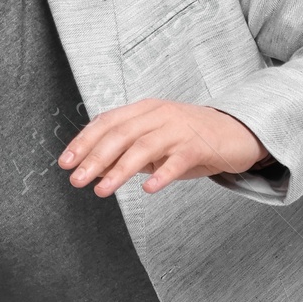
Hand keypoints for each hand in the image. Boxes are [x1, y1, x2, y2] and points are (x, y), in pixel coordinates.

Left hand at [59, 101, 271, 196]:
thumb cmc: (193, 139)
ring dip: (119, 170)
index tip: (65, 162)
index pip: (107, 122)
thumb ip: (127, 153)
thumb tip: (93, 170)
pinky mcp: (199, 146)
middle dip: (94, 158)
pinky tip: (148, 189)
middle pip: (120, 134)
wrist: (238, 133)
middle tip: (76, 180)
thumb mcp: (156, 143)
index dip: (84, 141)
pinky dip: (161, 175)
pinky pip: (176, 161)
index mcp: (145, 110)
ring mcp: (179, 129)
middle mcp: (159, 115)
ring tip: (102, 190)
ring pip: (143, 147)